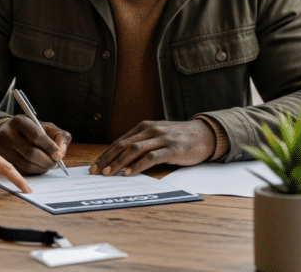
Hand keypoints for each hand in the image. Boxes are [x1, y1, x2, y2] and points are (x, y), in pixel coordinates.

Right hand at [0, 115, 70, 174]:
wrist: (7, 133)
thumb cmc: (31, 130)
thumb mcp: (46, 127)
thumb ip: (59, 136)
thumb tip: (60, 153)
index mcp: (19, 121)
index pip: (36, 136)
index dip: (49, 147)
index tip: (59, 155)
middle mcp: (7, 134)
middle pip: (30, 153)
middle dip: (47, 161)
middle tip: (56, 163)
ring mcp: (1, 149)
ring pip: (26, 165)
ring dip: (41, 168)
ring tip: (49, 165)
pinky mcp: (0, 161)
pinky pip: (20, 171)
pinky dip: (33, 171)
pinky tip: (39, 167)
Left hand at [89, 120, 214, 176]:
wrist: (205, 134)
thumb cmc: (179, 138)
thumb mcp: (158, 136)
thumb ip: (143, 143)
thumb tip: (121, 160)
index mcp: (145, 127)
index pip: (120, 141)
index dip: (106, 154)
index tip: (94, 166)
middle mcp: (151, 130)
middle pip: (123, 144)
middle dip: (107, 158)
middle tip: (96, 171)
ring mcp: (162, 139)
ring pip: (134, 149)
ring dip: (119, 162)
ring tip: (108, 173)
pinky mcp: (172, 149)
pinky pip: (151, 157)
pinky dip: (138, 165)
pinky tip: (129, 173)